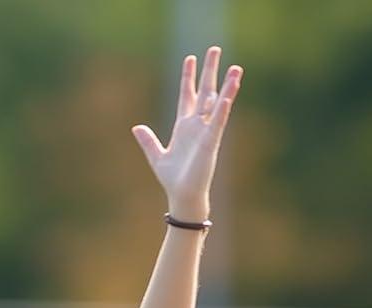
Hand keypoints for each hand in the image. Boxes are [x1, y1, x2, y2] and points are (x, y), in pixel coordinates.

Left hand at [132, 47, 242, 220]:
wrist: (182, 195)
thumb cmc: (172, 179)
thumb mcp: (156, 156)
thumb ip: (148, 141)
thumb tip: (136, 127)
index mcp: (183, 126)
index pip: (187, 95)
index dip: (188, 77)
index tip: (189, 58)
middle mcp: (196, 125)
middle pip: (205, 92)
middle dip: (209, 71)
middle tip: (214, 49)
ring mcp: (205, 131)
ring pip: (217, 103)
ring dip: (226, 86)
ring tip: (235, 67)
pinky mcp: (211, 141)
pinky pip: (219, 120)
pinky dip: (223, 106)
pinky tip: (229, 92)